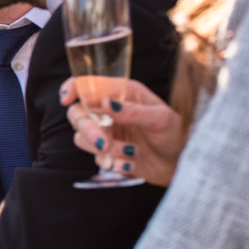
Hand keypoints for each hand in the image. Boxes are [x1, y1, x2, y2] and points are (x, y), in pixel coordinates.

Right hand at [60, 77, 185, 186]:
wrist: (182, 164)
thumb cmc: (175, 133)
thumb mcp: (161, 119)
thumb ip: (133, 111)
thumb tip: (106, 103)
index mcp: (121, 94)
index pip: (88, 85)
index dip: (73, 88)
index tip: (67, 99)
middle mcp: (109, 111)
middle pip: (78, 114)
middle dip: (88, 129)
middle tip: (104, 143)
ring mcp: (106, 132)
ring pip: (81, 138)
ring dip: (103, 149)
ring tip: (129, 153)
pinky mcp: (107, 153)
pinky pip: (96, 158)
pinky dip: (113, 162)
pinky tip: (130, 164)